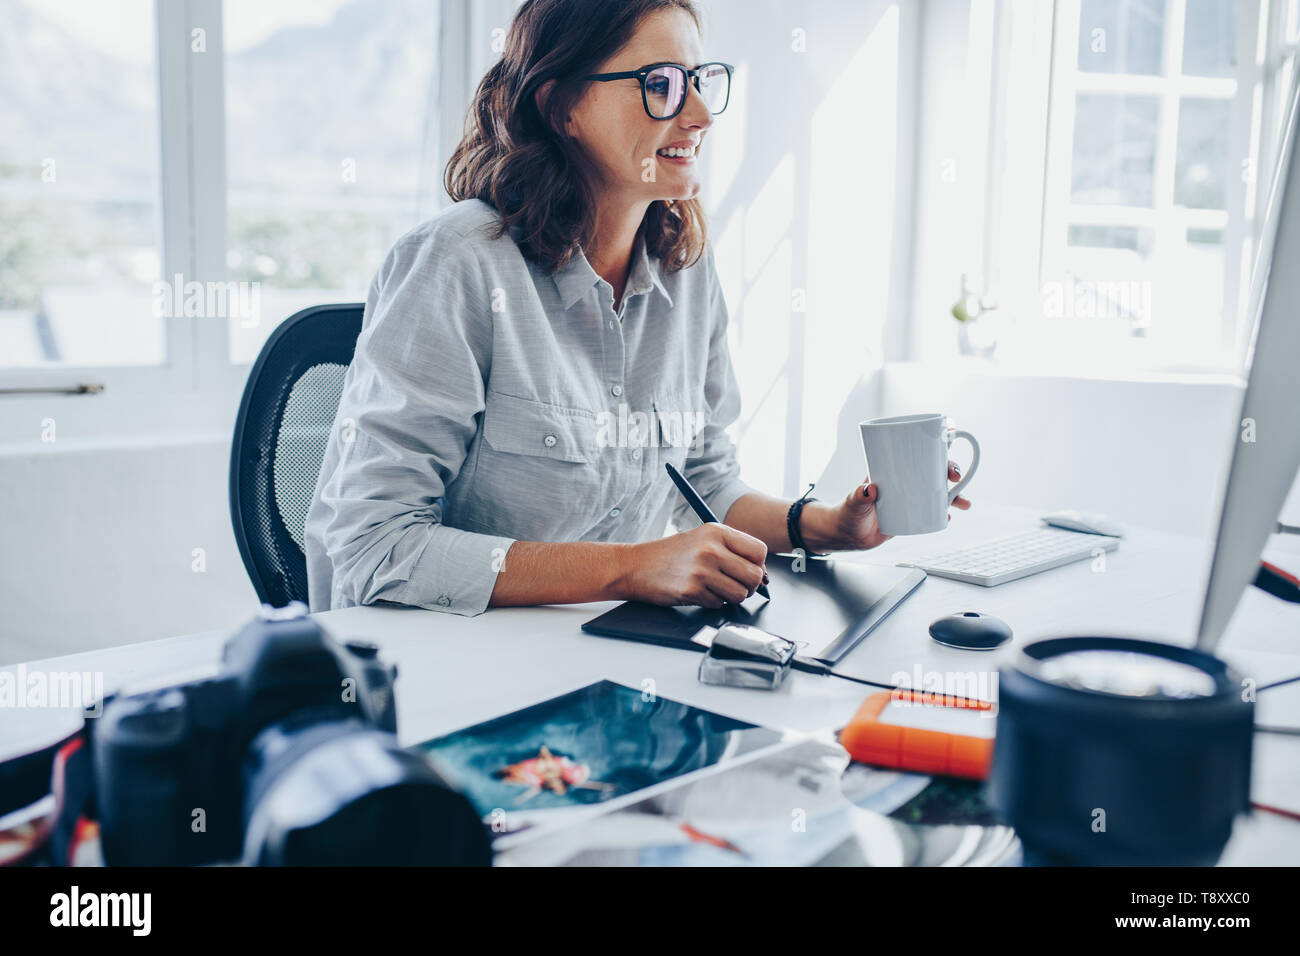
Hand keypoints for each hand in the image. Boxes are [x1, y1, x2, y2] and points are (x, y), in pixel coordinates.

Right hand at [619, 523, 768, 607]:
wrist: (635, 566)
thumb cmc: (670, 554)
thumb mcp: (702, 539)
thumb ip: (731, 549)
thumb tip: (762, 573)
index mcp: (717, 531)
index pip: (759, 551)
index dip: (758, 565)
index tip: (749, 569)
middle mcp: (711, 549)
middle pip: (754, 575)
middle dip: (749, 585)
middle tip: (736, 584)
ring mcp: (702, 570)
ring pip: (740, 594)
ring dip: (731, 596)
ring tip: (715, 588)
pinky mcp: (692, 590)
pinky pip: (719, 604)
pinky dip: (712, 602)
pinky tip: (698, 592)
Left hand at [803, 461, 971, 551]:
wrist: (847, 535)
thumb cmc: (847, 512)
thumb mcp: (853, 503)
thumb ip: (859, 497)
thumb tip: (869, 490)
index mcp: (892, 470)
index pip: (916, 453)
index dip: (934, 446)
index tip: (949, 440)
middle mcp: (904, 482)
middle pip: (933, 471)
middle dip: (950, 470)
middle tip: (956, 477)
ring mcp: (910, 499)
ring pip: (937, 492)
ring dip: (954, 495)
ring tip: (965, 503)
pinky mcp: (912, 516)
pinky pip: (932, 512)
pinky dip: (943, 513)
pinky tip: (949, 517)